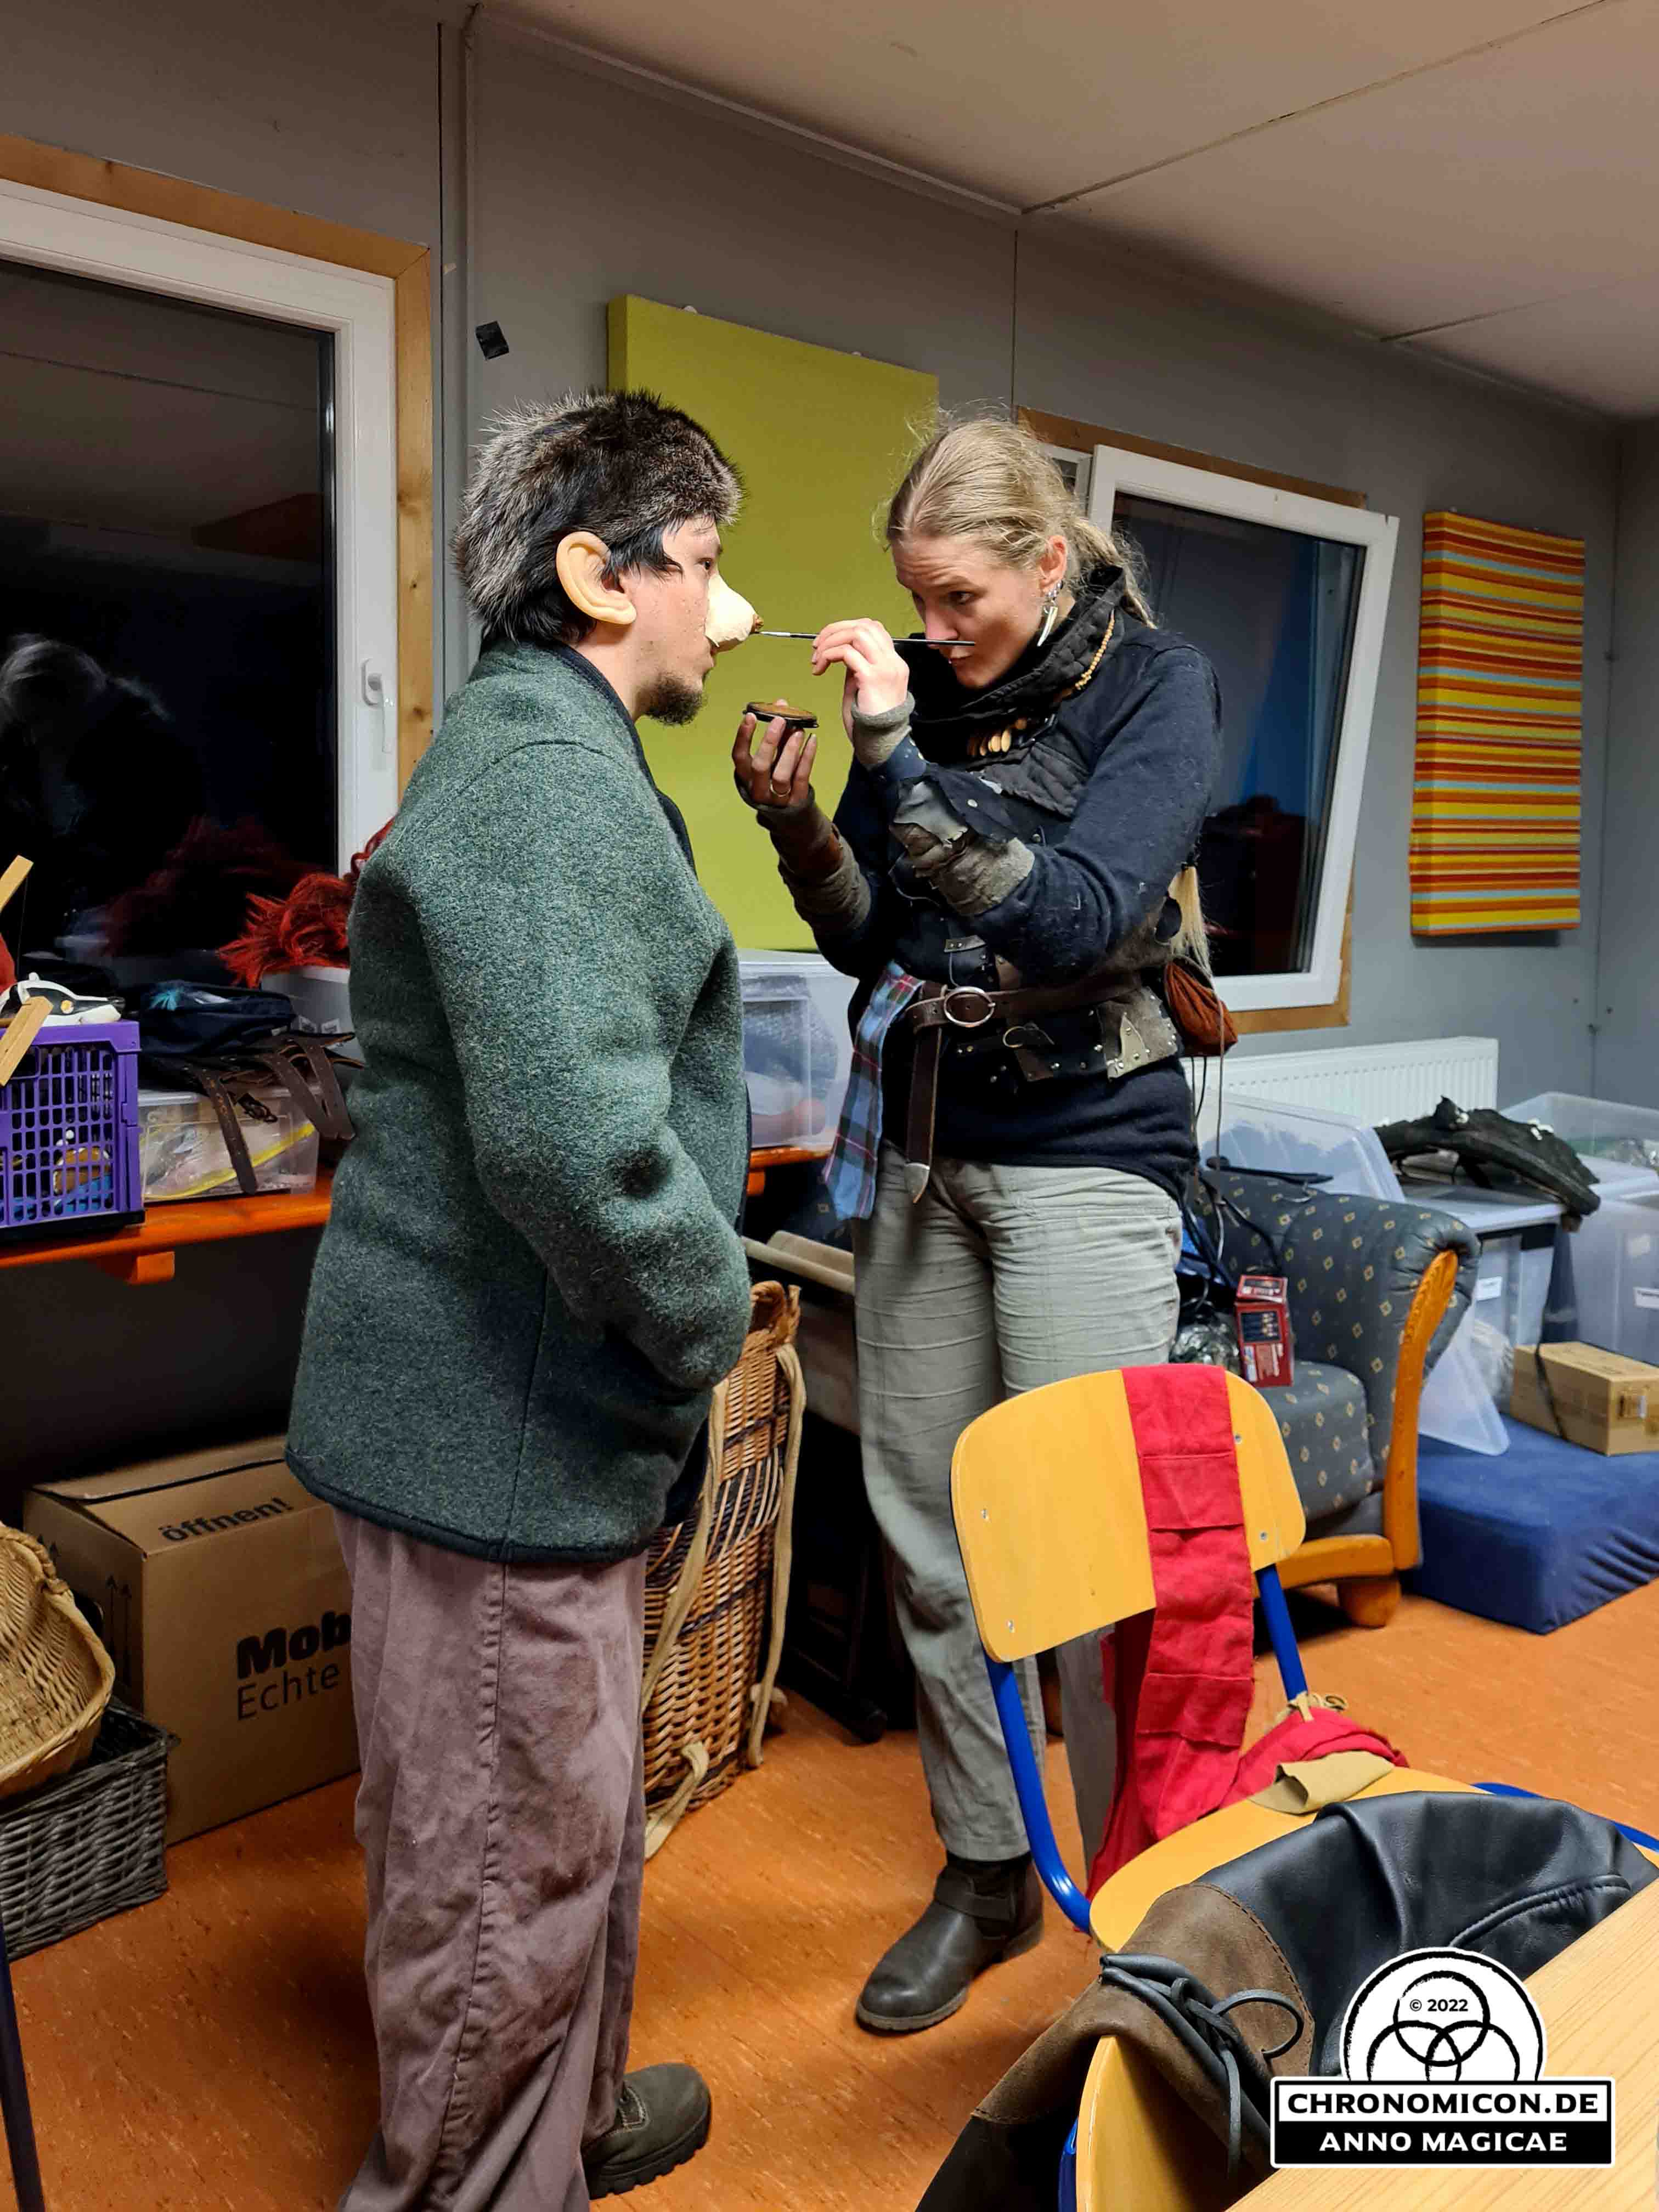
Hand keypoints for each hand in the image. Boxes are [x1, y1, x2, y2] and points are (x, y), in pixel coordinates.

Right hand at [733, 702, 816, 812]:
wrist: (792, 816)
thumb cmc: (778, 780)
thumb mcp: (773, 759)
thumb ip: (776, 734)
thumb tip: (781, 704)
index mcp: (747, 779)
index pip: (739, 757)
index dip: (743, 736)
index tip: (751, 716)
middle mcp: (758, 791)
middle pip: (759, 766)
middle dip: (769, 741)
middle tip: (780, 720)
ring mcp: (778, 800)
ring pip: (781, 775)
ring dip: (790, 750)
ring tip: (799, 730)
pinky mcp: (797, 801)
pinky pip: (801, 778)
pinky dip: (807, 757)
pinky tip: (813, 740)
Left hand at [811, 620, 909, 741]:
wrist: (882, 743)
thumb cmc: (872, 722)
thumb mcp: (864, 687)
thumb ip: (858, 667)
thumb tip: (841, 653)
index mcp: (893, 663)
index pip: (874, 628)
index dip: (848, 627)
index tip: (829, 640)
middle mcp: (893, 662)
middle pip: (865, 625)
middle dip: (835, 629)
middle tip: (817, 645)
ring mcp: (885, 668)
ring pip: (856, 633)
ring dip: (831, 641)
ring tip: (817, 658)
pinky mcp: (872, 677)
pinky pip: (847, 652)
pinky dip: (829, 655)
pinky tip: (820, 668)